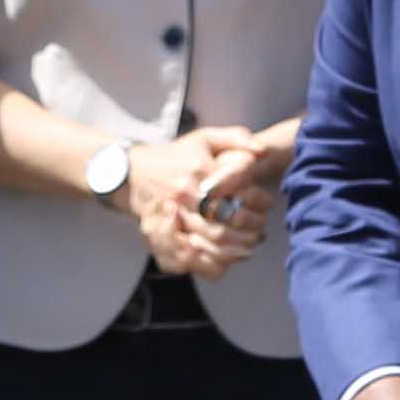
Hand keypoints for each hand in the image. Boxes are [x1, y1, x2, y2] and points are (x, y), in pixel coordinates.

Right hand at [127, 126, 286, 276]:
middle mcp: (187, 194)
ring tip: (250, 246)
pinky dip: (212, 261)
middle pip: (227, 220)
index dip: (259, 202)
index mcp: (200, 171)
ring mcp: (174, 216)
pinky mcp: (163, 234)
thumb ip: (236, 138)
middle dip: (251, 229)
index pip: (239, 192)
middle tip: (261, 230)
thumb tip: (261, 150)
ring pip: (212, 240)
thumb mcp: (205, 138)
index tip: (266, 204)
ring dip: (236, 248)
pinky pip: (191, 256)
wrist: (133, 172)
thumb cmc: (175, 156)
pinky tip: (226, 259)